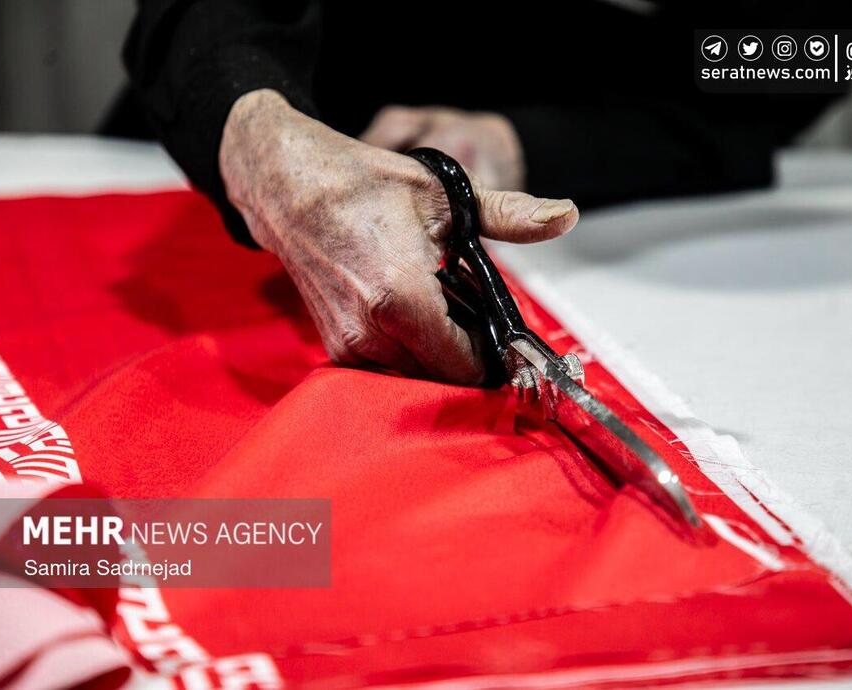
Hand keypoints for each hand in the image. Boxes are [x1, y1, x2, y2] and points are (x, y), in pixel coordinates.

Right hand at [219, 90, 577, 383]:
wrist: (287, 188)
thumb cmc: (360, 184)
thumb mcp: (444, 194)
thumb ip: (508, 214)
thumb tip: (564, 215)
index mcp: (402, 297)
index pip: (466, 364)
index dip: (496, 359)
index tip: (511, 345)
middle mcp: (371, 332)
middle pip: (443, 379)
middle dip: (470, 361)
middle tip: (485, 327)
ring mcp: (349, 345)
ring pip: (416, 377)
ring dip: (440, 358)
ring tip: (451, 317)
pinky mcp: (337, 348)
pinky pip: (389, 368)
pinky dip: (412, 353)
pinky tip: (420, 318)